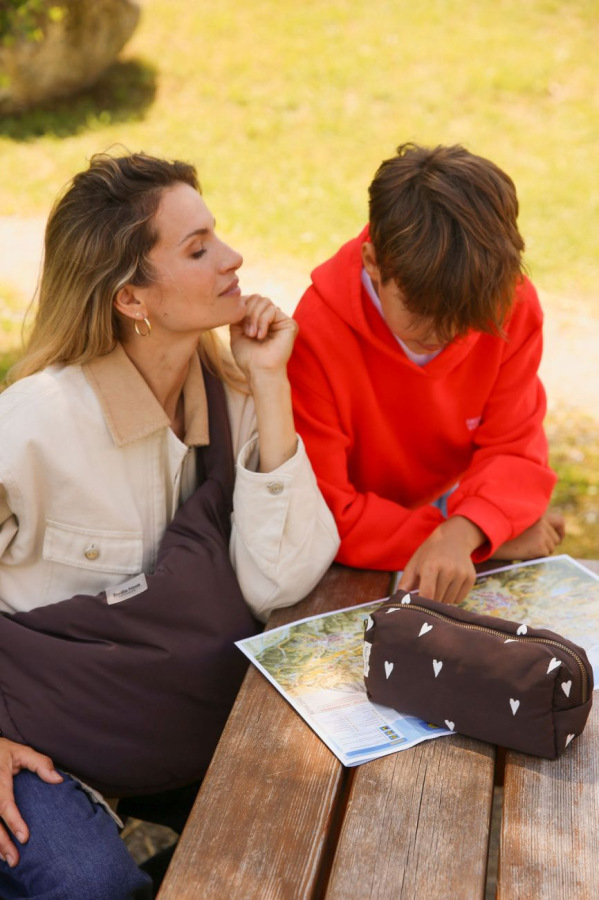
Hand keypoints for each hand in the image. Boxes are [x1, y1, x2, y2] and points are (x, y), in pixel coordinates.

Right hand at [0, 738, 62, 867]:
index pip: (4, 803)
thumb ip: (40, 764)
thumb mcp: (22, 752)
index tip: (25, 837)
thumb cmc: (4, 752)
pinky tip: (0, 851)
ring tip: (9, 860)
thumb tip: (58, 780)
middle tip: (15, 859)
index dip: (13, 821)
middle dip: (2, 842)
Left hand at [229, 295, 297, 382]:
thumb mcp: (236, 332)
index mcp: (260, 320)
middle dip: (247, 312)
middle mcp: (272, 318)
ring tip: (253, 335)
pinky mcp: (289, 323)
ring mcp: (281, 320)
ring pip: (264, 301)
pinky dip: (263, 322)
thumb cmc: (247, 357)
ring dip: (254, 318)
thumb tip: (241, 299)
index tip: (236, 323)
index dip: (242, 307)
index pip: (251, 300)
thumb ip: (239, 315)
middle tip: (247, 332)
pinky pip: (272, 310)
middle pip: (257, 297)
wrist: (259, 371)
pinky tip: (261, 336)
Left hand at [398, 516, 485, 604]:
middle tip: (427, 592)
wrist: (453, 539)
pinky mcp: (471, 578)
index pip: (427, 594)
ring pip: (449, 601)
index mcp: (430, 566)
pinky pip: (460, 599)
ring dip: (442, 599)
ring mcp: (461, 574)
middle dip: (430, 601)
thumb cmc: (428, 554)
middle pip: (438, 600)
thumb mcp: (414, 564)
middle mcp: (448, 570)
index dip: (422, 605)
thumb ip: (405, 583)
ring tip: (438, 586)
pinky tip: (449, 585)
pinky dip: (453, 597)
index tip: (417, 609)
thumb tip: (398, 601)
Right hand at [492, 511, 564, 560]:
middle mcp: (543, 522)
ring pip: (551, 547)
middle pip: (556, 538)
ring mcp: (542, 534)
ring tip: (525, 549)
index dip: (560, 531)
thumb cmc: (501, 531)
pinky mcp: (540, 546)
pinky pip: (545, 555)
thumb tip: (552, 536)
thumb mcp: (519, 521)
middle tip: (541, 549)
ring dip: (541, 551)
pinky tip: (524, 553)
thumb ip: (534, 524)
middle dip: (550, 544)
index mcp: (538, 513)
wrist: (490, 538)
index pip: (559, 521)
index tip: (559, 538)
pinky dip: (537, 556)